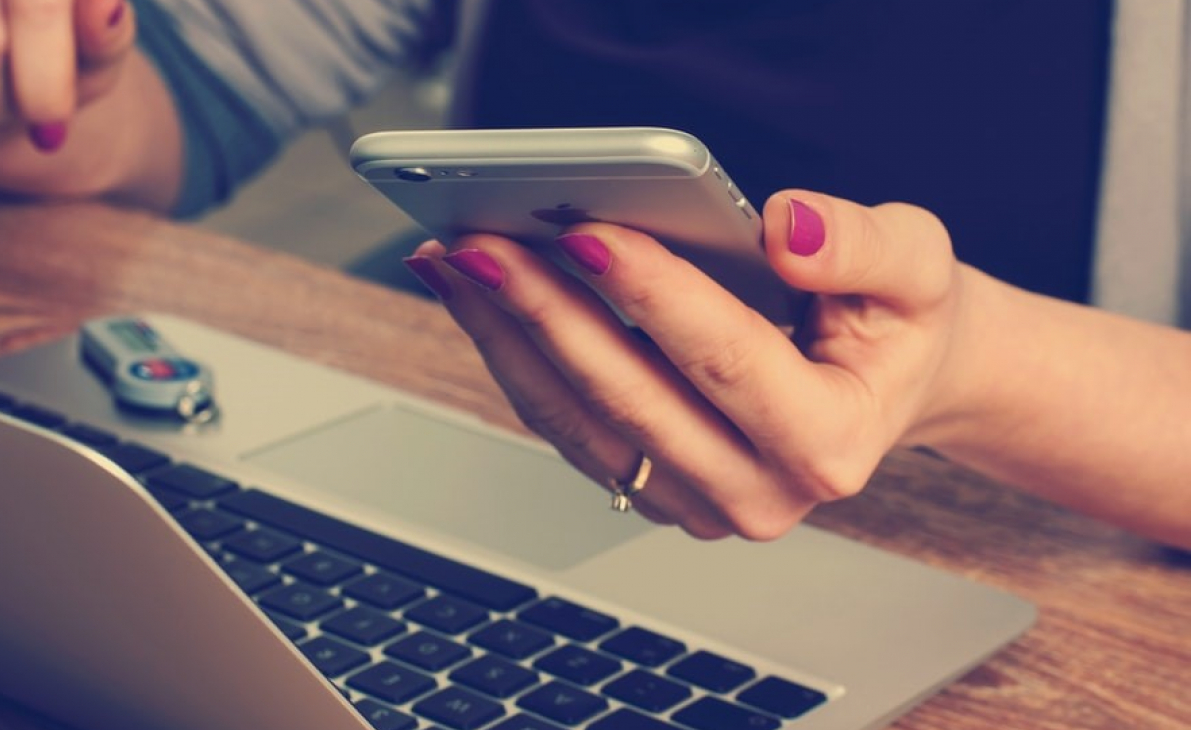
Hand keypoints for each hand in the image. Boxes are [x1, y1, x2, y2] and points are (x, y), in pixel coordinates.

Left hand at [405, 191, 969, 540]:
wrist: (888, 382)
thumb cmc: (897, 324)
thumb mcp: (918, 267)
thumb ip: (863, 245)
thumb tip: (785, 229)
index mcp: (830, 442)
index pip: (725, 360)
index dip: (652, 295)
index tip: (586, 232)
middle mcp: (759, 493)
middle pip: (630, 399)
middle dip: (546, 313)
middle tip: (481, 244)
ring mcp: (698, 503)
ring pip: (579, 422)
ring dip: (508, 338)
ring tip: (456, 263)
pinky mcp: (654, 489)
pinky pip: (568, 428)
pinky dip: (517, 359)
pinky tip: (481, 299)